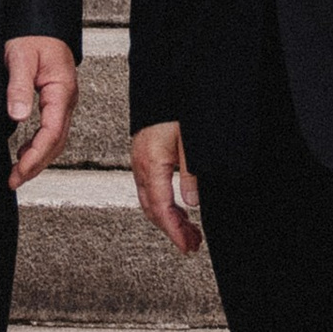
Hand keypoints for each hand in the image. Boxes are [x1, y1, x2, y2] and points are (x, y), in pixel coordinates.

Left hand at [6, 33, 78, 188]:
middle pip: (57, 142)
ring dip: (39, 158)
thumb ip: (18, 88)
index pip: (52, 132)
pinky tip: (24, 152)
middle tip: (14, 180)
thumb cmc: (32, 36)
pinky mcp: (57, 100)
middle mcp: (67, 99)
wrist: (40, 23)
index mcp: (61, 90)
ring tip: (18, 173)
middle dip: (36, 165)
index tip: (19, 171)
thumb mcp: (19, 58)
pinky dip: (40, 145)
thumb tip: (18, 117)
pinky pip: (52, 129)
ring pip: (56, 139)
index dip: (36, 156)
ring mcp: (64, 101)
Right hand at [130, 118, 202, 257]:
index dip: (174, 231)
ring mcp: (140, 161)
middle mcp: (141, 166)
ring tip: (188, 229)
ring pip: (150, 201)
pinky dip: (163, 204)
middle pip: (153, 210)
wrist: (163, 86)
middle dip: (172, 230)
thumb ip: (190, 173)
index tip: (187, 246)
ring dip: (168, 218)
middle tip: (192, 244)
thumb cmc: (174, 109)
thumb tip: (191, 202)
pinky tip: (176, 206)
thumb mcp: (190, 142)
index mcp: (152, 165)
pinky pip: (149, 188)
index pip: (162, 209)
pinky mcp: (143, 155)